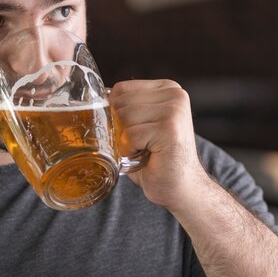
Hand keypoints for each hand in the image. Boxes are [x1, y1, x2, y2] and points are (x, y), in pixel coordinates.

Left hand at [109, 79, 208, 214]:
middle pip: (120, 103)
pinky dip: (129, 150)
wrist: (181, 188)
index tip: (133, 132)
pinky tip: (146, 156)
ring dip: (125, 140)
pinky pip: (129, 135)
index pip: (121, 89)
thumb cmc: (155, 159)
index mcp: (167, 88)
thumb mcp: (141, 125)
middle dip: (120, 129)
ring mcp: (174, 110)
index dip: (115, 113)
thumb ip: (125, 109)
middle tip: (139, 145)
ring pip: (123, 117)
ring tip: (144, 150)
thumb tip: (96, 102)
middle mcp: (174, 94)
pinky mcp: (169, 129)